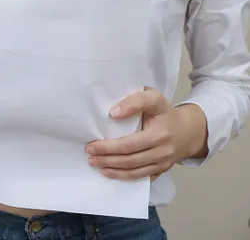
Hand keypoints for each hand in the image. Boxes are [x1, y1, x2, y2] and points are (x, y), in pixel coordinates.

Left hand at [85, 88, 207, 180]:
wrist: (188, 131)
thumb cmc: (165, 112)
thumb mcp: (154, 99)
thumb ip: (135, 101)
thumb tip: (113, 113)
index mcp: (158, 133)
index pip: (129, 143)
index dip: (110, 146)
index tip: (92, 142)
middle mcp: (161, 151)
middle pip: (129, 160)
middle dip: (106, 158)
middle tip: (89, 154)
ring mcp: (162, 164)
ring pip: (134, 171)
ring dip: (112, 170)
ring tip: (95, 164)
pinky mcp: (161, 171)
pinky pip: (141, 178)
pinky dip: (124, 177)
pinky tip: (110, 173)